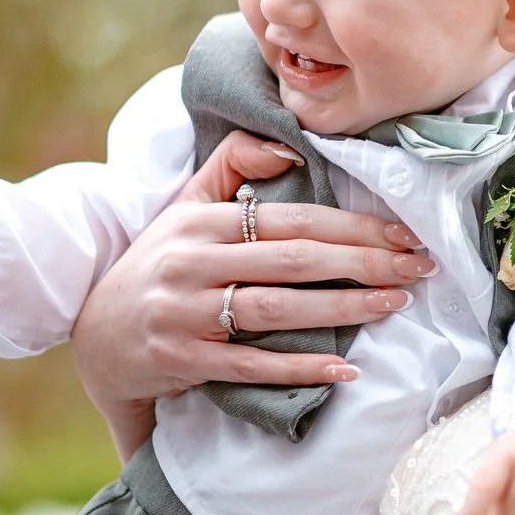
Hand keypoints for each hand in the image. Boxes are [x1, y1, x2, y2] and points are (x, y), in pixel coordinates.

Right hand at [69, 129, 436, 456]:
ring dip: (345, 308)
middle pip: (295, 259)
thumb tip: (290, 145)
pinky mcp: (184, 359)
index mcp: (202, 221)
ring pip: (278, 308)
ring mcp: (186, 312)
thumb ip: (232, 163)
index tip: (403, 232)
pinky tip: (346, 369)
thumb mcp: (183, 205)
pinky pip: (253, 363)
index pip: (292, 218)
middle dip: (365, 261)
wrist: (97, 336)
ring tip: (395, 304)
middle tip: (418, 266)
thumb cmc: (157, 265)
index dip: (352, 225)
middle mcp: (194, 262)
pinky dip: (302, 366)